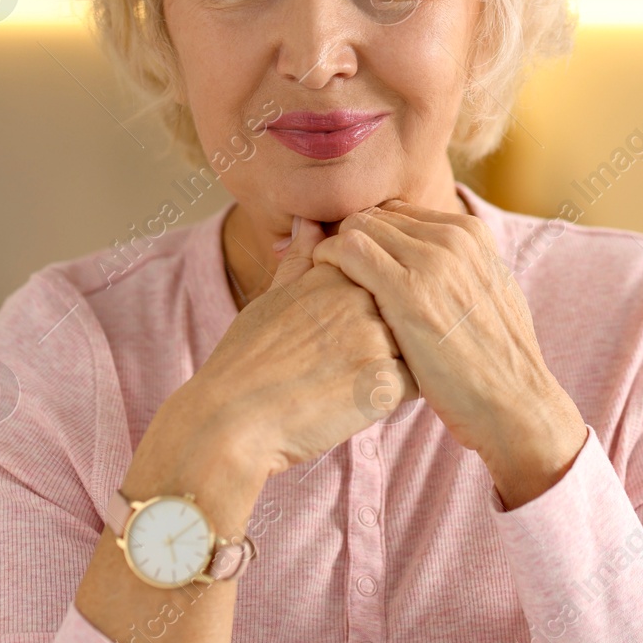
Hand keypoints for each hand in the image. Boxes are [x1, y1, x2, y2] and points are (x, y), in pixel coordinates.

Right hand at [158, 215, 418, 487]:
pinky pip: (411, 384)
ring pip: (410, 347)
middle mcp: (361, 297)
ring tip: (342, 383)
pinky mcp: (384, 383)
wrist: (231, 420)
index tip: (334, 334)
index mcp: (336, 271)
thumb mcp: (270, 298)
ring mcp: (376, 338)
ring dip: (388, 366)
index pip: (380, 279)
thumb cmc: (246, 361)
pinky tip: (350, 403)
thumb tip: (310, 221)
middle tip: (337, 364)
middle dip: (382, 337)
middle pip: (398, 312)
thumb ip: (300, 258)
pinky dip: (389, 397)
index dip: (364, 310)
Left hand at [312, 199, 585, 508]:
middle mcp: (453, 238)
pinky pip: (349, 251)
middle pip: (376, 217)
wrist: (514, 404)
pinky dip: (326, 260)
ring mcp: (432, 261)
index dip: (370, 236)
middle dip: (347, 238)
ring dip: (334, 250)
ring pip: (359, 228)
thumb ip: (460, 269)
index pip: (399, 214)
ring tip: (320, 283)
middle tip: (324, 271)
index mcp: (471, 235)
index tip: (350, 261)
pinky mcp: (408, 291)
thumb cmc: (496, 363)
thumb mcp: (489, 297)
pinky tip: (319, 287)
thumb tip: (433, 262)